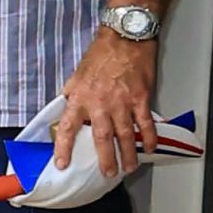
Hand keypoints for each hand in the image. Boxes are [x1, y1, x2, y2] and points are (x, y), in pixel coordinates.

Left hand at [55, 28, 159, 175]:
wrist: (124, 39)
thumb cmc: (100, 55)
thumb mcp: (77, 75)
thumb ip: (72, 95)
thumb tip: (65, 110)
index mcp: (80, 98)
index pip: (68, 127)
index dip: (64, 148)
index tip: (62, 163)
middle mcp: (100, 103)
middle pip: (101, 138)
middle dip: (104, 158)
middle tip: (107, 173)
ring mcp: (122, 102)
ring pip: (125, 135)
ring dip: (127, 154)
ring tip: (128, 167)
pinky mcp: (141, 99)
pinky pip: (145, 123)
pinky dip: (149, 138)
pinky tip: (150, 148)